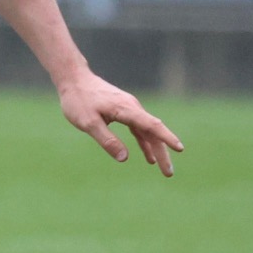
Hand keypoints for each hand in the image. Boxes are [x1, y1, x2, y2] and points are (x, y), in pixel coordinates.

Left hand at [57, 70, 181, 175]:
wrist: (74, 79)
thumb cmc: (79, 100)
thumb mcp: (88, 123)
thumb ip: (107, 139)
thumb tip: (125, 158)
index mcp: (126, 109)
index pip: (151, 125)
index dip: (166, 138)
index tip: (179, 148)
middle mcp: (132, 108)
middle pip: (153, 132)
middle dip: (163, 153)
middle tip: (169, 174)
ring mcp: (129, 109)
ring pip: (148, 132)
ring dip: (156, 150)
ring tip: (163, 169)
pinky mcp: (123, 111)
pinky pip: (139, 129)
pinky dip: (144, 142)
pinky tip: (149, 157)